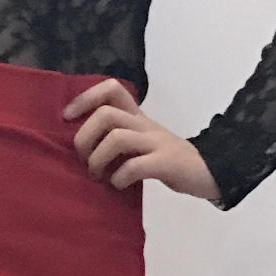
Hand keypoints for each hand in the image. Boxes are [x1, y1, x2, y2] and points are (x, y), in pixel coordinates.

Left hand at [62, 79, 221, 201]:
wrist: (208, 171)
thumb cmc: (166, 160)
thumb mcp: (140, 143)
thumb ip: (116, 139)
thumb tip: (79, 148)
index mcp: (137, 117)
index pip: (111, 90)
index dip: (85, 98)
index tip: (67, 117)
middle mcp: (145, 125)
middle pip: (106, 115)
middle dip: (85, 138)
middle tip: (84, 159)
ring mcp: (156, 143)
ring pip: (117, 137)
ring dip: (98, 159)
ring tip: (98, 175)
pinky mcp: (166, 163)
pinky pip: (135, 166)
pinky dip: (119, 177)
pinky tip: (118, 185)